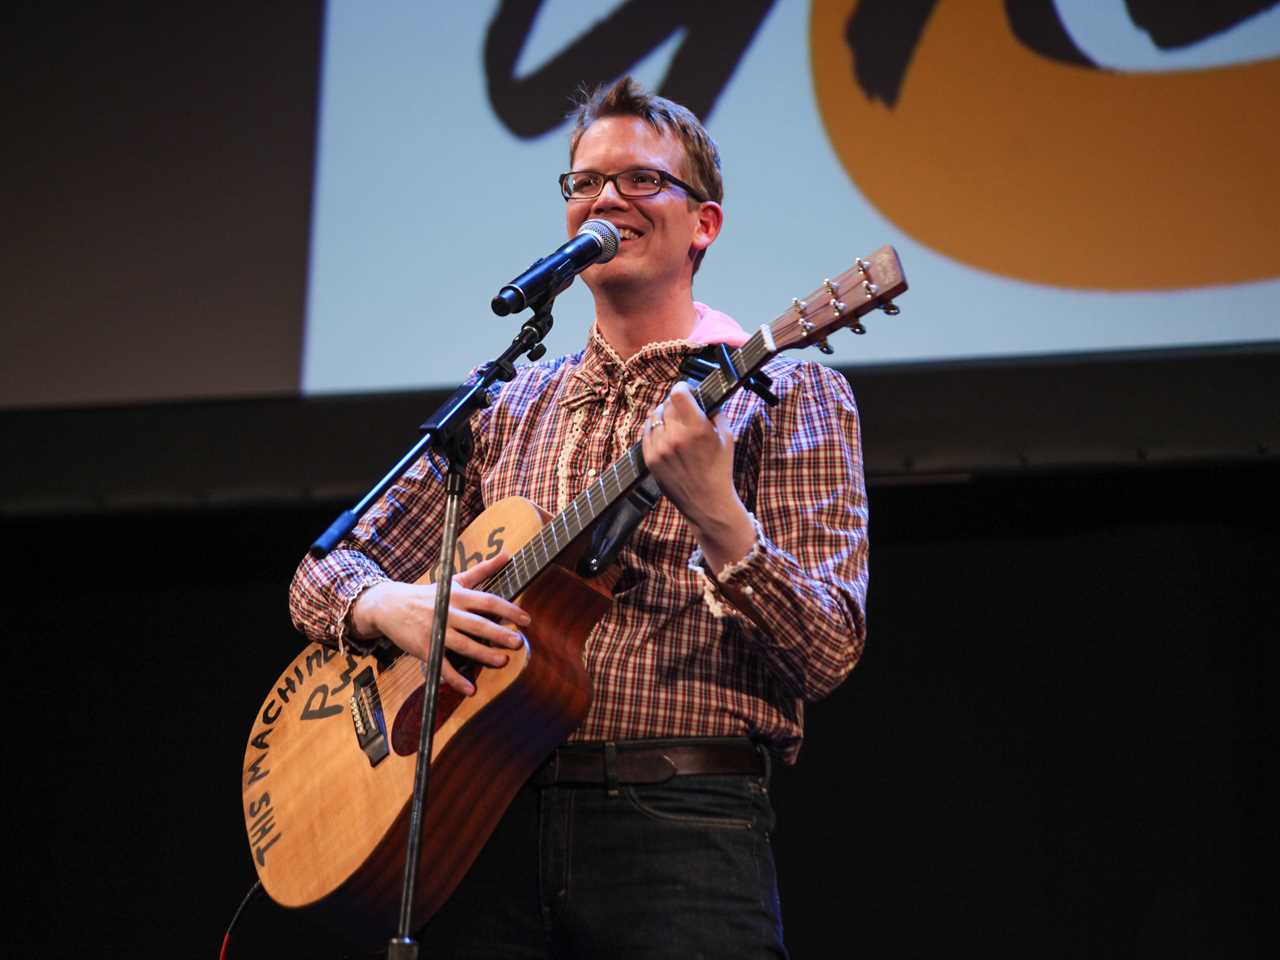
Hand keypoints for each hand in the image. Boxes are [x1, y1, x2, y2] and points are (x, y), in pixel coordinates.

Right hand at [349, 553, 529, 695]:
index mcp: (457, 596)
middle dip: (500, 634)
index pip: (488, 601)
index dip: (509, 610)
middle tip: (518, 643)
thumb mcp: (454, 580)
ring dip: (484, 655)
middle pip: (478, 624)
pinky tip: (470, 689)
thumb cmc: (428, 594)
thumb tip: (507, 555)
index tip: (526, 620)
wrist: (389, 605)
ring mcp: (436, 631)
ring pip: (464, 645)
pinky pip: (443, 666)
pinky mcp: (424, 648)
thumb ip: (482, 570)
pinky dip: (456, 679)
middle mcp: (448, 612)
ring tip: (503, 661)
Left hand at [642, 381, 755, 571]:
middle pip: (666, 404)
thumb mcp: (727, 437)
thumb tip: (704, 395)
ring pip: (654, 416)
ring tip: (675, 422)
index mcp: (697, 429)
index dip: (683, 387)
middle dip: (676, 403)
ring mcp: (659, 448)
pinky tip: (665, 432)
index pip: (678, 393)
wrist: (706, 502)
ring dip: (664, 414)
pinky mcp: (650, 458)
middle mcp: (675, 437)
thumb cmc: (720, 469)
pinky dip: (654, 427)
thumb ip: (715, 412)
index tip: (687, 389)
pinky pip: (646, 431)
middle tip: (684, 408)